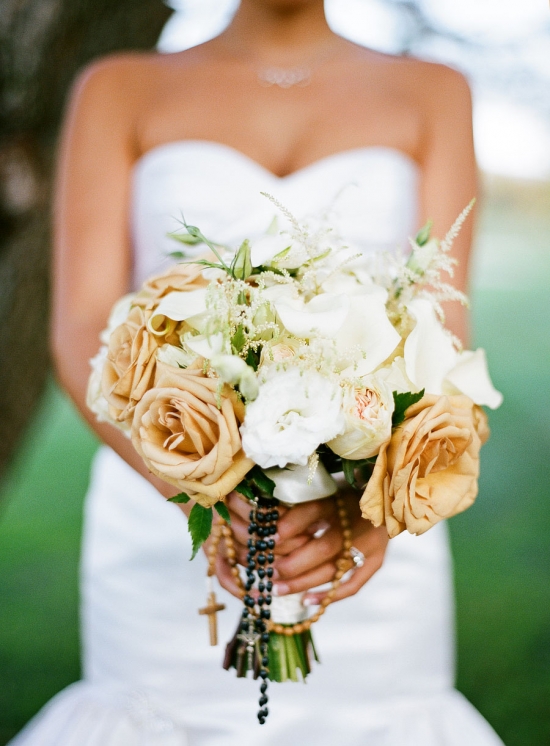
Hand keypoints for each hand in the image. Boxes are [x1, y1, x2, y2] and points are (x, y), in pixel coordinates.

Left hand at [215, 488, 388, 604]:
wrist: (384, 500)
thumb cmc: (344, 493)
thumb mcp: (322, 492)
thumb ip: (300, 508)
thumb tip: (270, 526)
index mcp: (344, 498)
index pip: (314, 512)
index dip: (290, 525)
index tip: (267, 539)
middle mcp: (358, 522)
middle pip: (324, 547)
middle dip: (292, 563)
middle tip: (266, 572)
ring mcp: (370, 545)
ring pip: (334, 570)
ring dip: (303, 582)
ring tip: (276, 590)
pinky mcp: (376, 561)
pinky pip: (352, 584)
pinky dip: (329, 595)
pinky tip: (306, 601)